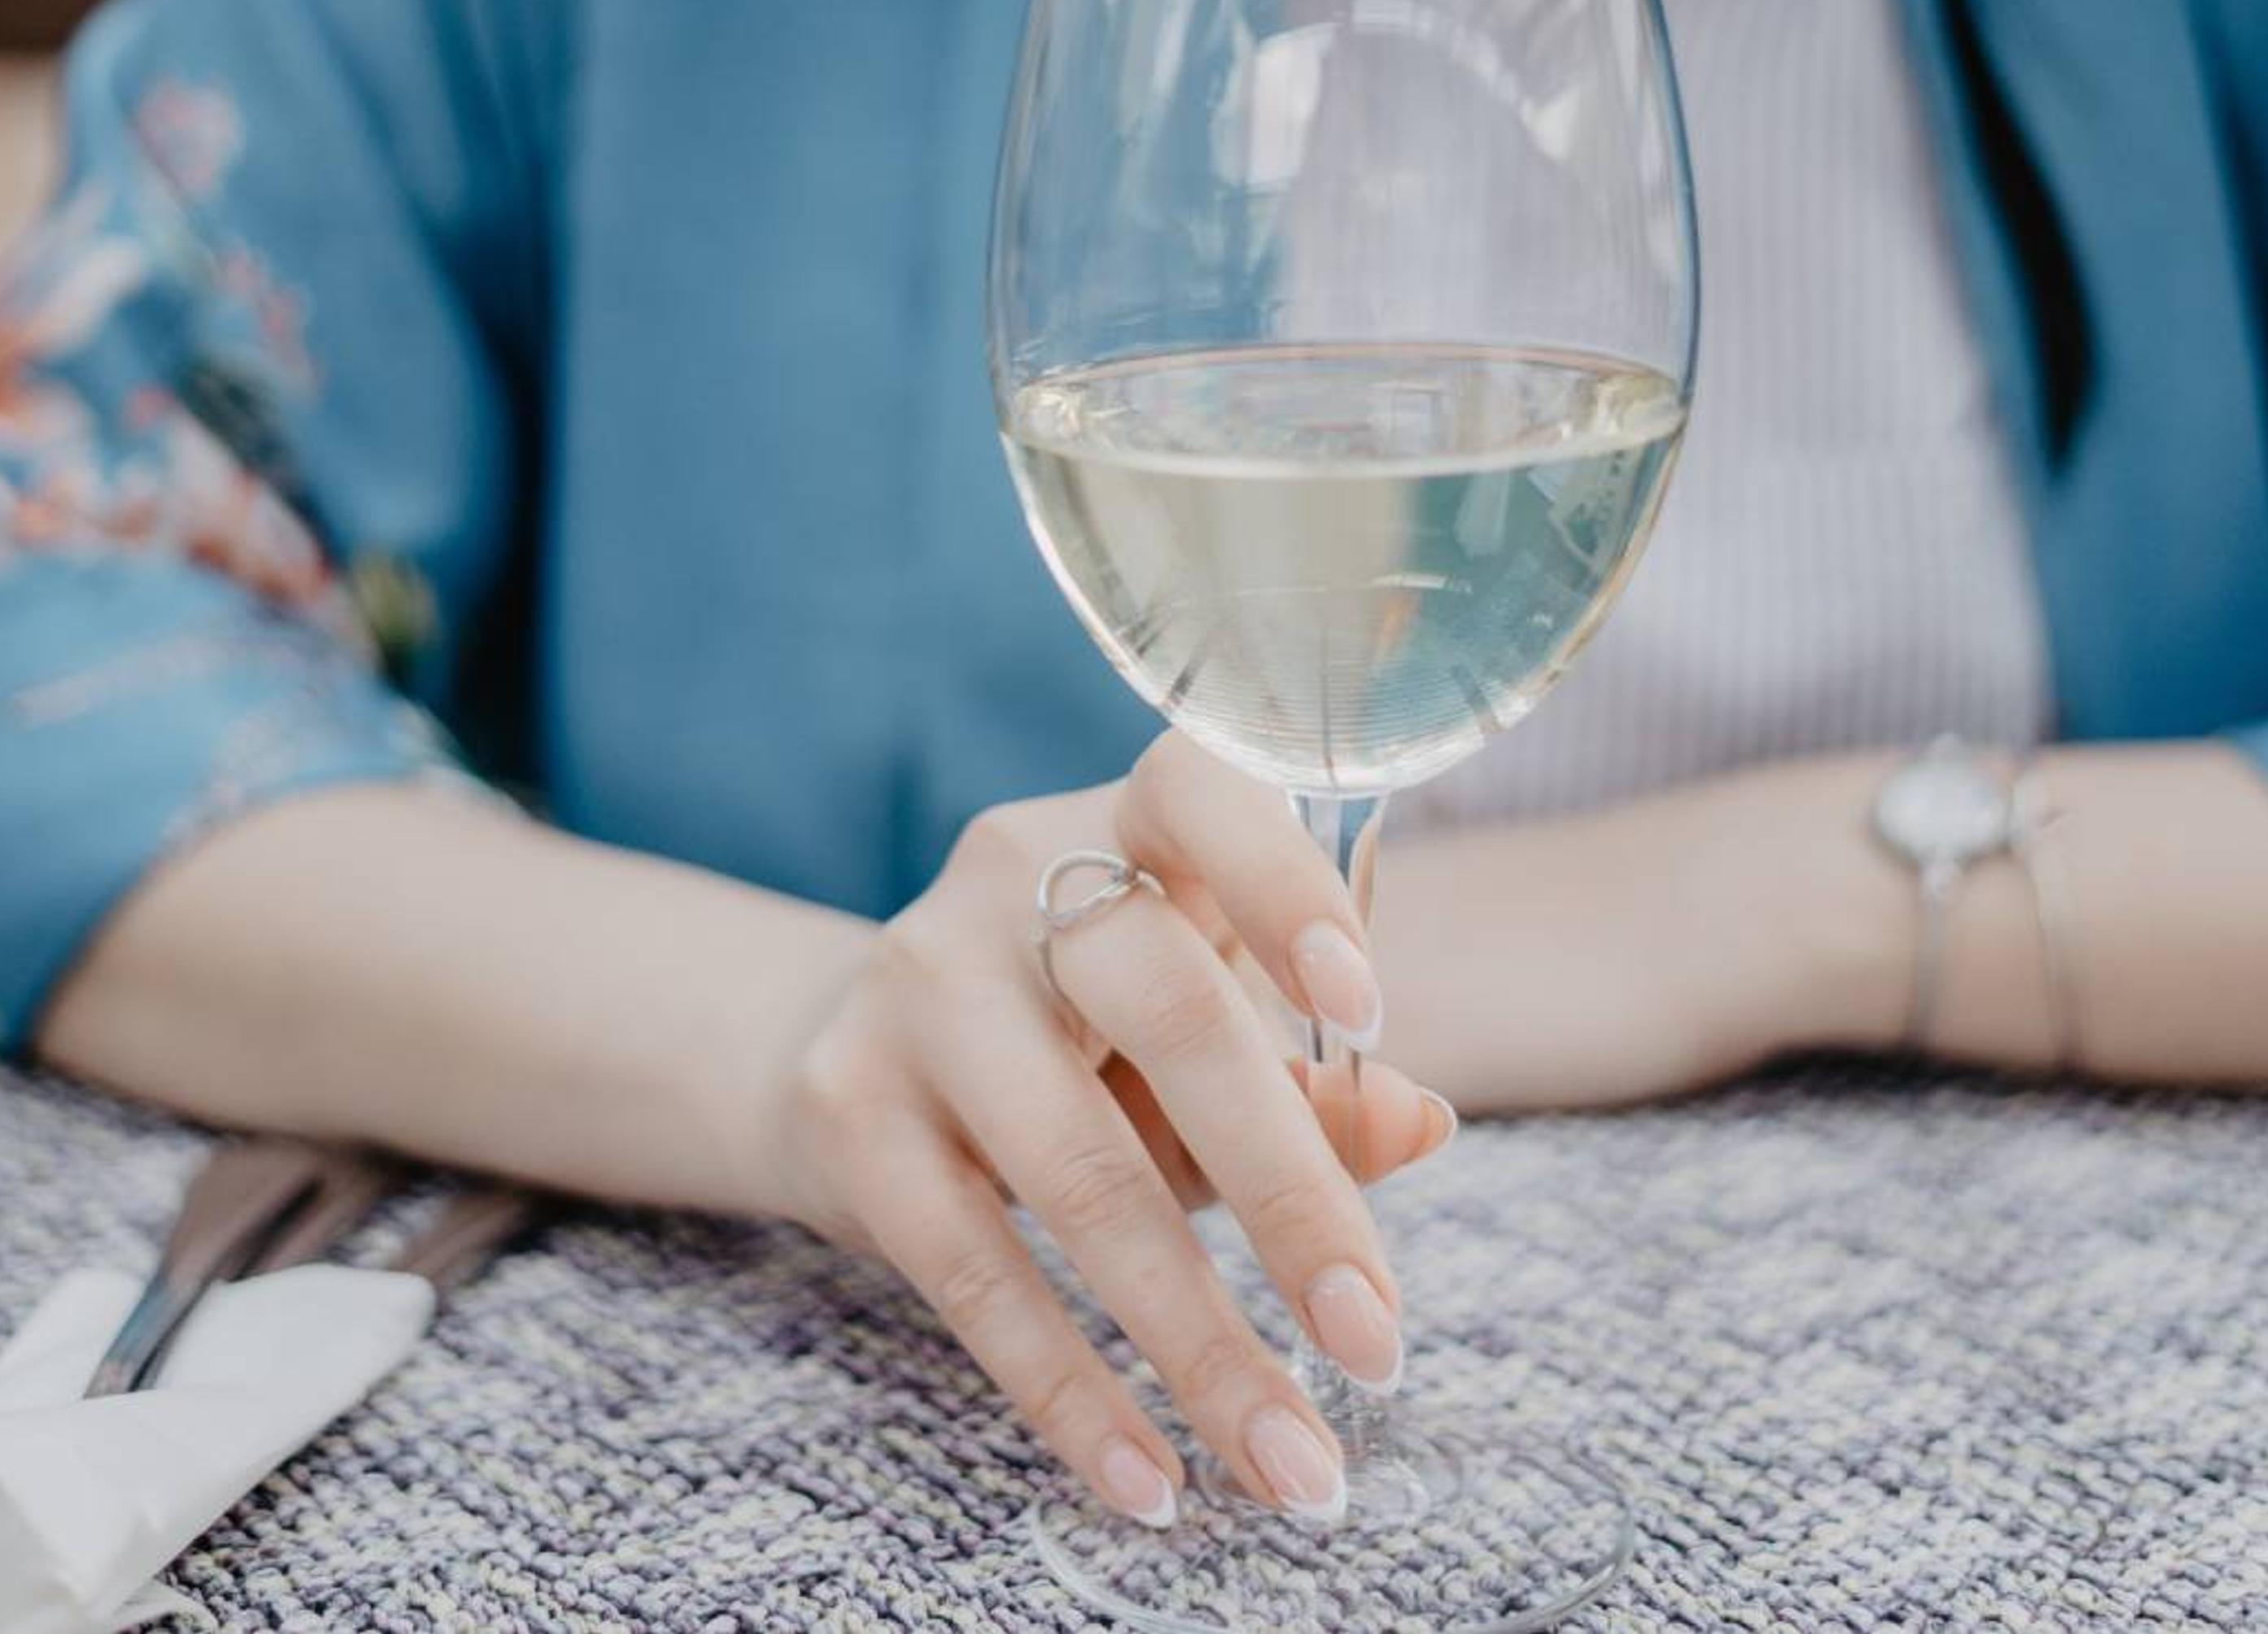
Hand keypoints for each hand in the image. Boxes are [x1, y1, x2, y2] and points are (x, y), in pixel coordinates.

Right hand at [763, 734, 1456, 1528]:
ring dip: (1196, 1340)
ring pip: (1076, 1172)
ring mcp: (914, 989)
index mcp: (1126, 824)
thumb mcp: (1210, 1031)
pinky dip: (1069, 1389)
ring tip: (1290, 1460)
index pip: (1199, 792)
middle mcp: (1009, 881)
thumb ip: (1313, 1078)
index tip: (1371, 1008)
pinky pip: (971, 1270)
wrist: (862, 1051)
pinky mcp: (846, 1111)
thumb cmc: (1097, 1036)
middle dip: (1290, 1196)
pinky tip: (1149, 1475)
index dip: (1286, 886)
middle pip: (1167, 1013)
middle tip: (1378, 1345)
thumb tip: (1421, 1123)